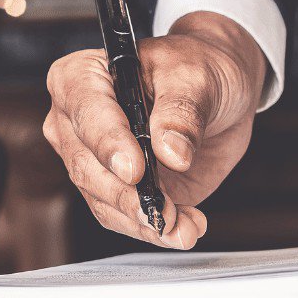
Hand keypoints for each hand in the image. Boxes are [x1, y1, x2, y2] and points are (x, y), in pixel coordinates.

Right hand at [43, 11, 265, 248]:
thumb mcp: (197, 77)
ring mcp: (94, 159)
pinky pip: (124, 218)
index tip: (135, 170)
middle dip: (128, 197)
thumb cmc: (199, 68)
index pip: (87, 113)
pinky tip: (186, 227)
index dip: (109, 145)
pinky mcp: (117, 189)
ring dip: (145, 221)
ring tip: (185, 225)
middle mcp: (77, 121)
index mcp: (83, 77)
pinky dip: (155, 230)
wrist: (220, 92)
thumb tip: (171, 152)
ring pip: (103, 202)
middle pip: (88, 168)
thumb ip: (182, 112)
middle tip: (165, 210)